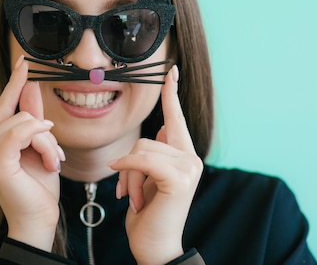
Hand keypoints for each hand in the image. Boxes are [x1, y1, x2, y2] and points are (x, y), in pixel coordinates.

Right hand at [0, 55, 63, 250]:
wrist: (39, 217)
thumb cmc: (38, 185)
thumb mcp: (40, 145)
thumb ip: (33, 117)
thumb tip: (31, 86)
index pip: (5, 102)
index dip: (16, 80)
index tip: (24, 60)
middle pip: (20, 112)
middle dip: (45, 133)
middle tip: (54, 157)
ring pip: (25, 121)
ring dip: (47, 143)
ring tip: (50, 163)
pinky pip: (22, 132)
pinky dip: (41, 142)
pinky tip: (49, 159)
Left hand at [108, 66, 202, 264]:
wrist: (155, 247)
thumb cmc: (149, 214)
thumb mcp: (148, 179)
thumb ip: (155, 154)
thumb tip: (163, 129)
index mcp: (183, 155)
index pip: (176, 117)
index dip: (172, 93)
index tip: (171, 70)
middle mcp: (190, 158)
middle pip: (147, 139)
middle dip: (129, 166)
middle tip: (125, 193)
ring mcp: (188, 167)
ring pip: (142, 150)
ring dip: (128, 177)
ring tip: (131, 199)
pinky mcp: (179, 179)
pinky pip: (144, 160)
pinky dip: (129, 172)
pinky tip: (126, 192)